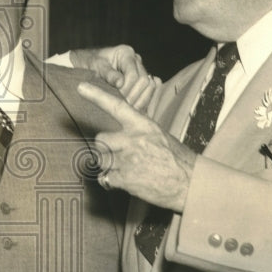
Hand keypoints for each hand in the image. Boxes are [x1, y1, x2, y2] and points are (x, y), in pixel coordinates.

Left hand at [69, 45, 161, 111]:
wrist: (90, 64)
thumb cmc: (92, 63)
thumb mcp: (97, 67)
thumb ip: (108, 74)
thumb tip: (120, 83)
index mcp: (126, 53)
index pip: (133, 74)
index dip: (127, 89)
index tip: (119, 101)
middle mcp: (136, 60)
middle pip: (144, 80)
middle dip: (135, 95)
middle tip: (125, 107)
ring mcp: (140, 69)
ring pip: (149, 86)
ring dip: (140, 99)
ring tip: (129, 109)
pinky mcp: (140, 79)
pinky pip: (148, 91)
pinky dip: (142, 100)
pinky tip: (134, 109)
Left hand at [77, 82, 194, 211]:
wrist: (191, 184)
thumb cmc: (177, 160)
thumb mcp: (160, 136)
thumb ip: (139, 131)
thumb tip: (123, 131)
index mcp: (143, 126)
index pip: (117, 106)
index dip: (97, 96)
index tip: (80, 87)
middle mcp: (133, 140)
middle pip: (101, 139)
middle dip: (105, 148)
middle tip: (117, 156)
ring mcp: (127, 159)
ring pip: (101, 160)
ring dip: (108, 165)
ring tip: (124, 170)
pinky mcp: (125, 179)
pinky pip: (105, 178)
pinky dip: (110, 182)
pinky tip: (124, 182)